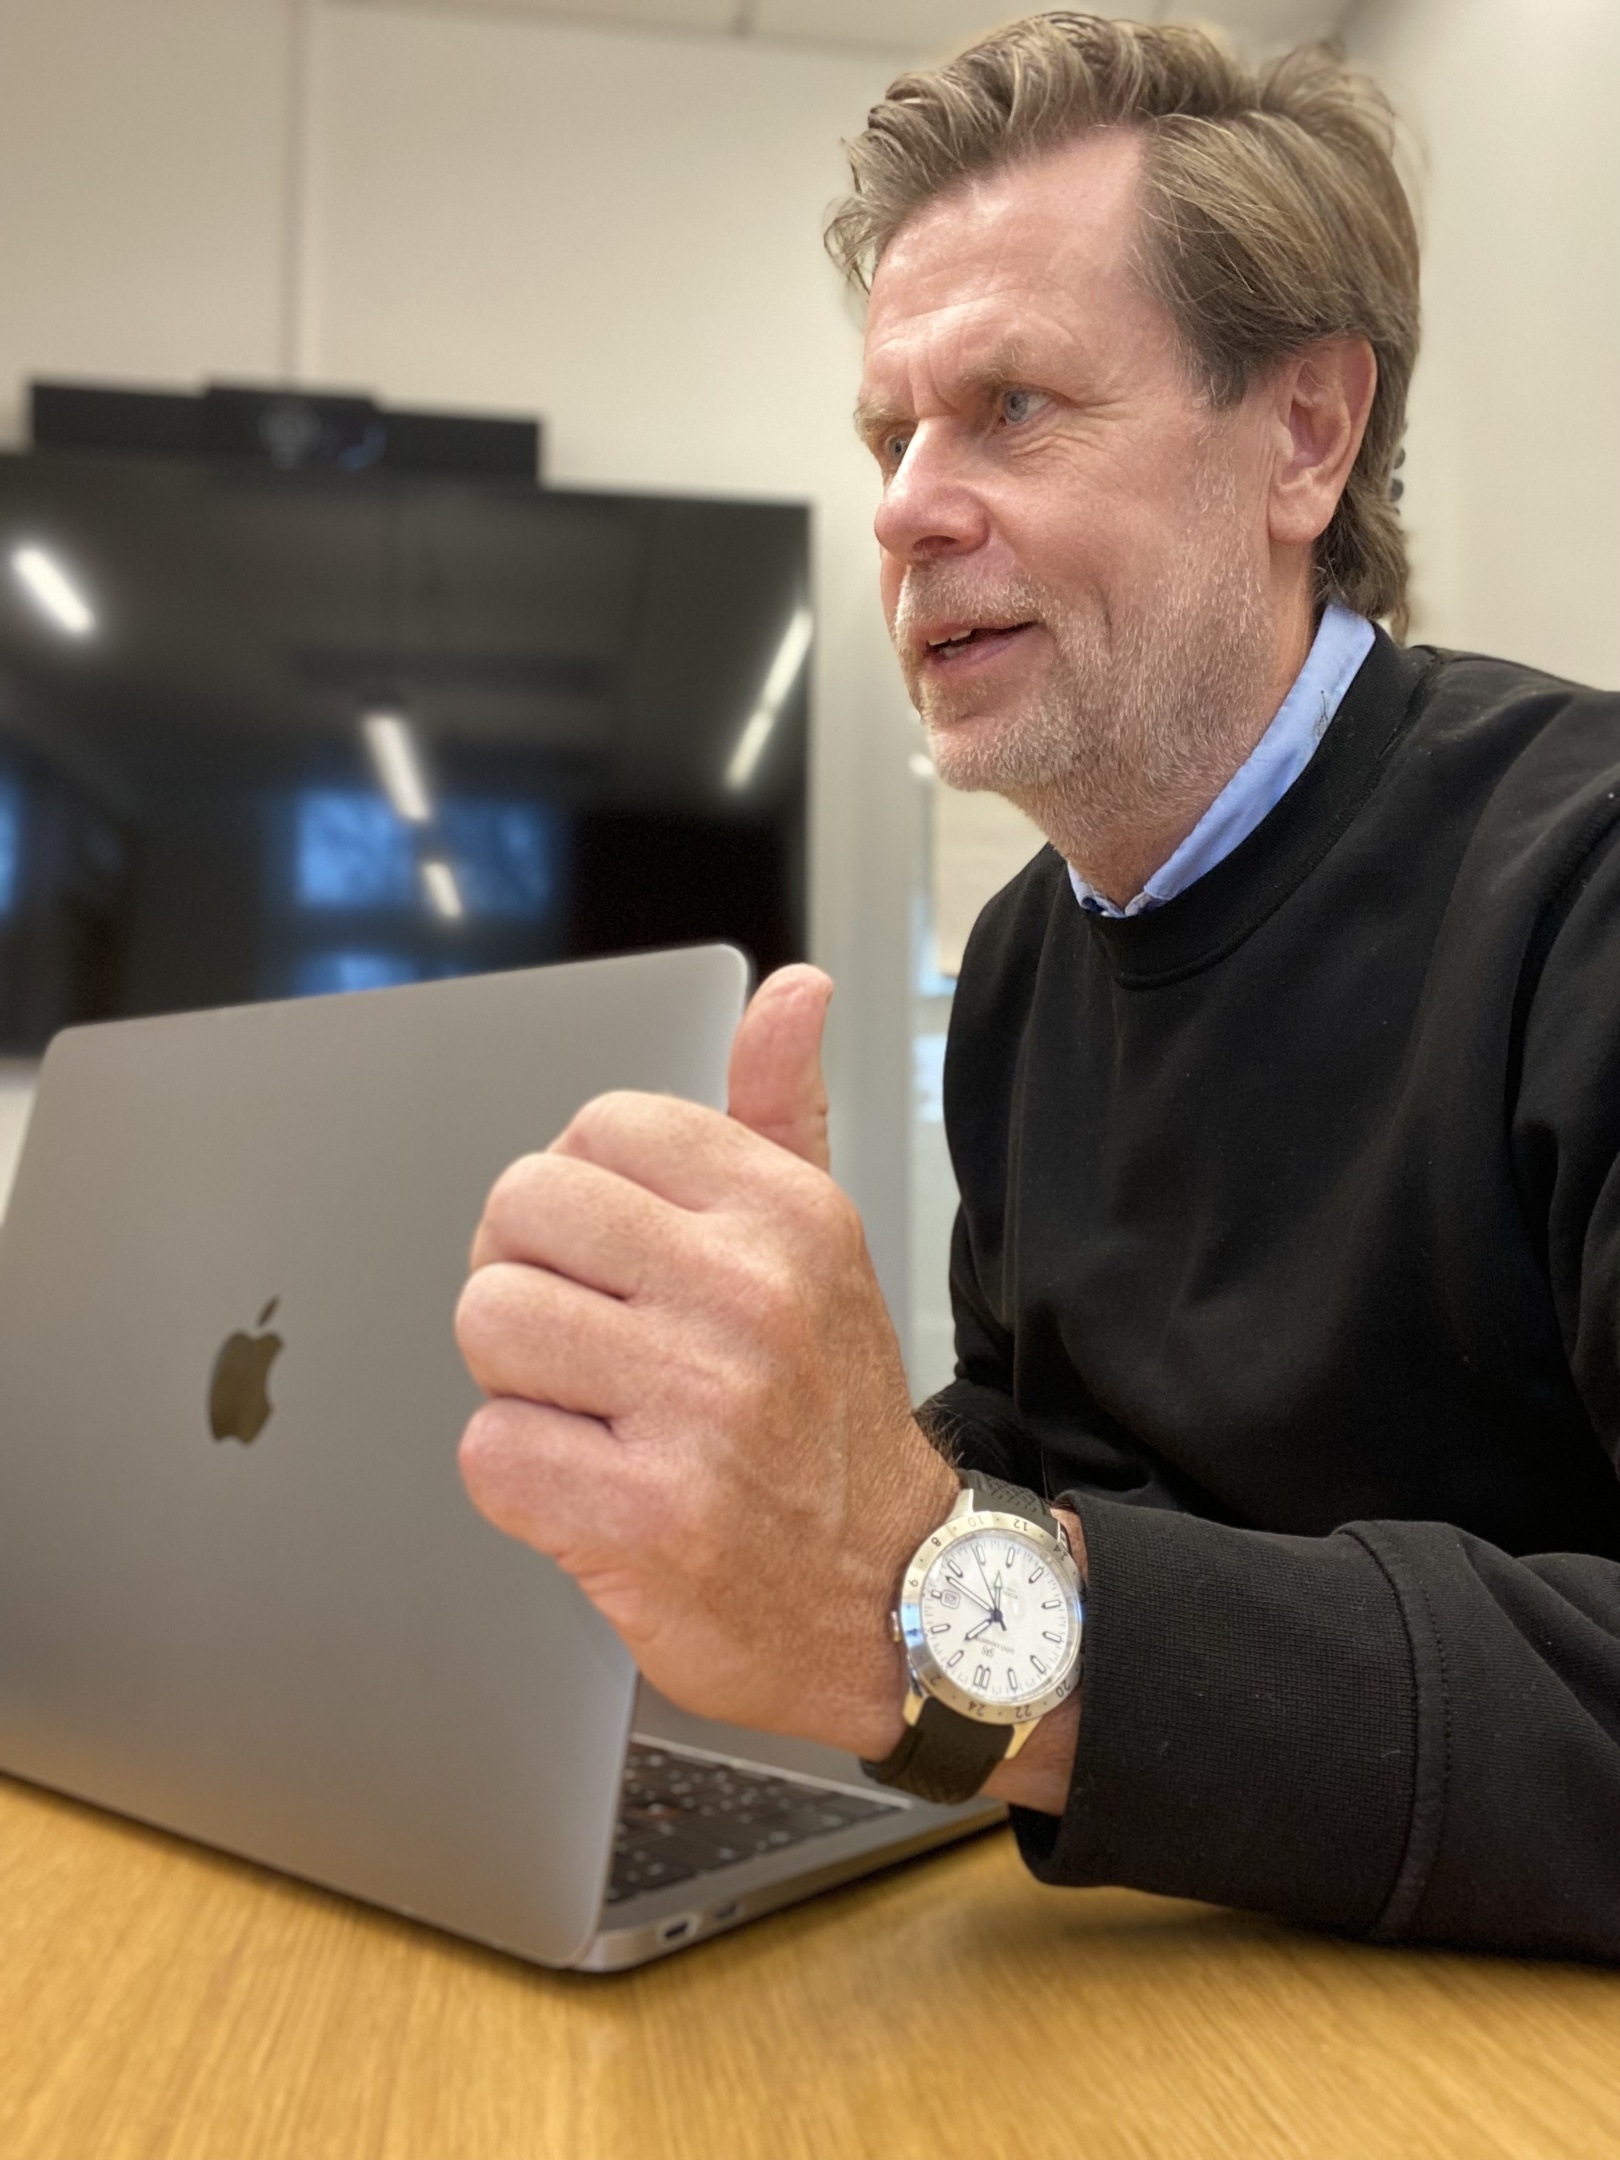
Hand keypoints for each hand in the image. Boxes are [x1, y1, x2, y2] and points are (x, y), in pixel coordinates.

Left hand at [454, 964, 960, 1759]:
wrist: (894, 1595)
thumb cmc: (829, 1412)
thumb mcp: (820, 1247)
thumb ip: (780, 1110)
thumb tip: (792, 988)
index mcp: (785, 1212)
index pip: (594, 1128)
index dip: (577, 1198)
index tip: (614, 1260)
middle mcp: (750, 1295)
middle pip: (518, 1212)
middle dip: (527, 1278)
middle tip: (587, 1340)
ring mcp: (700, 1406)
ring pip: (487, 1322)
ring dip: (517, 1380)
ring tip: (593, 1413)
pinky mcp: (647, 1516)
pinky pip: (489, 1448)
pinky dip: (520, 1479)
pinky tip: (592, 1487)